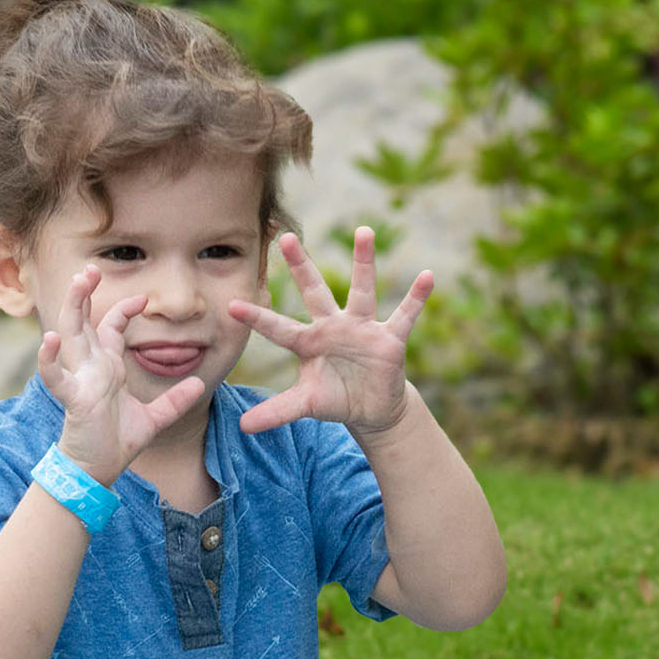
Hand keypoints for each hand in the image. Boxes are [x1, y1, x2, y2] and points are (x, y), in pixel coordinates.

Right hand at [37, 267, 206, 486]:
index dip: (123, 309)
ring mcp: (80, 380)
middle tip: (92, 269)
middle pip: (83, 321)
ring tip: (77, 284)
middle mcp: (91, 368)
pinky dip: (48, 359)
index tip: (143, 298)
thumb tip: (198, 384)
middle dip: (85, 294)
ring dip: (71, 309)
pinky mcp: (73, 399)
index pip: (110, 327)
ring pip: (69, 335)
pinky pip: (56, 376)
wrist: (98, 470)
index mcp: (107, 367)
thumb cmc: (117, 442)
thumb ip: (176, 401)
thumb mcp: (155, 419)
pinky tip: (49, 340)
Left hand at [228, 228, 432, 437]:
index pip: (279, 328)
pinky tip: (428, 277)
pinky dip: (416, 297)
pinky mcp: (389, 338)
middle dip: (301, 266)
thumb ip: (277, 412)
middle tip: (285, 236)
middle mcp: (333, 327)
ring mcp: (362, 329)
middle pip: (315, 291)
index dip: (257, 318)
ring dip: (363, 262)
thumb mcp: (305, 405)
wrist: (371, 409)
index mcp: (308, 342)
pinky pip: (405, 314)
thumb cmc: (335, 399)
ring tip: (364, 231)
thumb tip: (243, 427)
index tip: (231, 306)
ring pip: (362, 290)